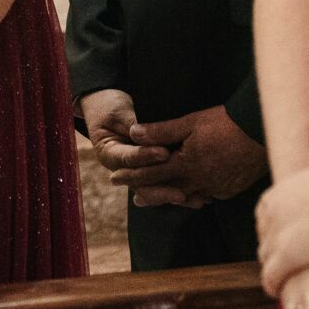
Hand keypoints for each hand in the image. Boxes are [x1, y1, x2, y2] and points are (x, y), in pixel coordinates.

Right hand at [79, 89, 193, 207]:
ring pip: (156, 190)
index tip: (164, 153)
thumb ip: (131, 124)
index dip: (146, 156)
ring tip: (197, 200)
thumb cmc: (111, 108)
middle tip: (181, 194)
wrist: (107, 110)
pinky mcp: (152, 174)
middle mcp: (122, 170)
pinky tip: (201, 197)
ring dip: (176, 196)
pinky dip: (183, 190)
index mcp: (109, 154)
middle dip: (162, 190)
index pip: (128, 158)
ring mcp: (138, 174)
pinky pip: (166, 185)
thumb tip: (143, 132)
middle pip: (142, 184)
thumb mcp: (118, 112)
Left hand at [118, 104, 268, 204]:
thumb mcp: (190, 122)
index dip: (132, 176)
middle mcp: (200, 181)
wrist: (261, 131)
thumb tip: (133, 133)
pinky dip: (198, 194)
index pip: (152, 173)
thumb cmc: (225, 123)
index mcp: (186, 165)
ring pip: (190, 196)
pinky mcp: (231, 188)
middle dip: (151, 194)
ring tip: (164, 197)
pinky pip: (209, 195)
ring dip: (175, 196)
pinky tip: (195, 193)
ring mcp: (218, 187)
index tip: (115, 179)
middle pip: (169, 191)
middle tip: (135, 200)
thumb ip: (160, 131)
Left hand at [257, 114, 308, 292]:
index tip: (289, 242)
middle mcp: (267, 214)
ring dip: (273, 272)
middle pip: (263, 239)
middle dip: (274, 253)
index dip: (277, 232)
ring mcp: (274, 236)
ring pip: (265, 260)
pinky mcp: (284, 257)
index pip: (265, 218)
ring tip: (286, 285)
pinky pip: (270, 277)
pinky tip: (280, 294)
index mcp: (274, 194)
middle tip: (288, 268)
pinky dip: (273, 286)